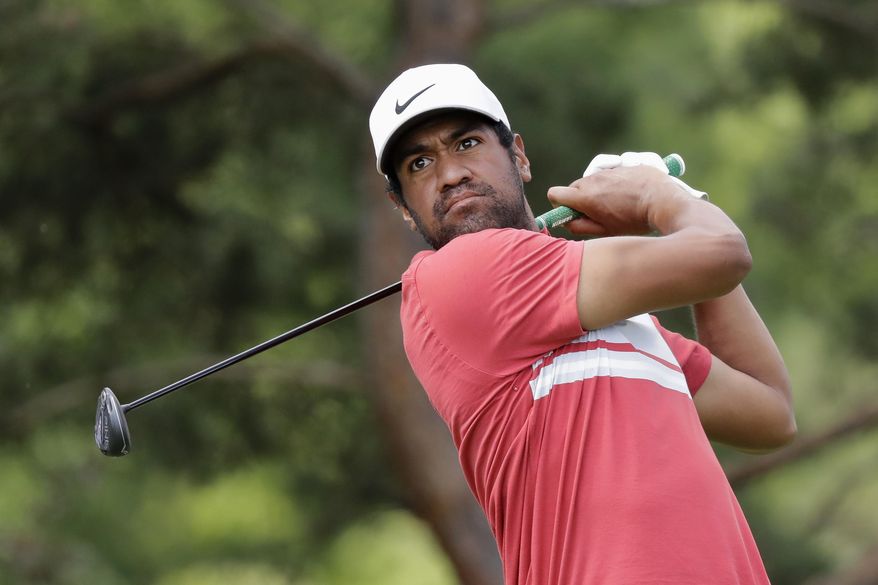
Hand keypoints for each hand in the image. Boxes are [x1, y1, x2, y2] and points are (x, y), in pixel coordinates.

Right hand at [547, 164, 686, 236]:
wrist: (663, 201)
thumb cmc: (633, 220)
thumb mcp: (605, 231)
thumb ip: (580, 227)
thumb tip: (567, 222)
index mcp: (584, 197)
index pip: (555, 194)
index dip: (561, 204)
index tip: (572, 212)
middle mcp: (592, 179)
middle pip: (575, 187)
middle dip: (581, 199)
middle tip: (599, 212)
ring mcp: (608, 170)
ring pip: (594, 180)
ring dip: (599, 191)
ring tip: (619, 204)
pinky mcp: (623, 165)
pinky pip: (611, 174)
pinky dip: (615, 183)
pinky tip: (630, 194)